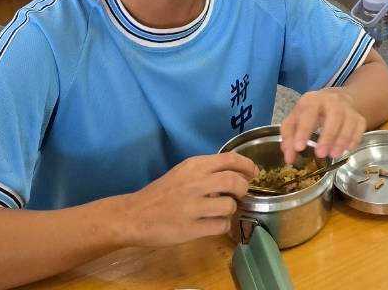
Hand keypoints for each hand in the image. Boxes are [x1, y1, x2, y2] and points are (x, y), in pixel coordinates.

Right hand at [119, 152, 256, 248]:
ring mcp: (193, 207)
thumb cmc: (161, 193)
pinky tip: (214, 224)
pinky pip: (220, 226)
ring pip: (229, 206)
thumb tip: (236, 173)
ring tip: (222, 210)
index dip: (247, 165)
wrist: (134, 215)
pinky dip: (222, 226)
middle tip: (240, 193)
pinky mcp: (190, 228)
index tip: (254, 172)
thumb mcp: (183, 172)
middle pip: (234, 181)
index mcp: (194, 166)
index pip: (230, 159)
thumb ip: (206, 170)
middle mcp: (195, 183)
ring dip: (231, 209)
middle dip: (243, 188)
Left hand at [280, 87, 366, 162]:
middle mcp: (332, 101)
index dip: (303, 130)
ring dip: (342, 139)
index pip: (308, 113)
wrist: (334, 98)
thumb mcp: (295, 119)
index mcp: (312, 100)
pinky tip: (347, 149)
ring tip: (333, 155)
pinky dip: (355, 138)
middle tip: (320, 154)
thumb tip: (289, 158)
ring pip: (349, 120)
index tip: (299, 148)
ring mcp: (347, 108)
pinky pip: (360, 126)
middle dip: (328, 135)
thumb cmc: (310, 112)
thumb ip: (289, 138)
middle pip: (334, 115)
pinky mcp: (358, 116)